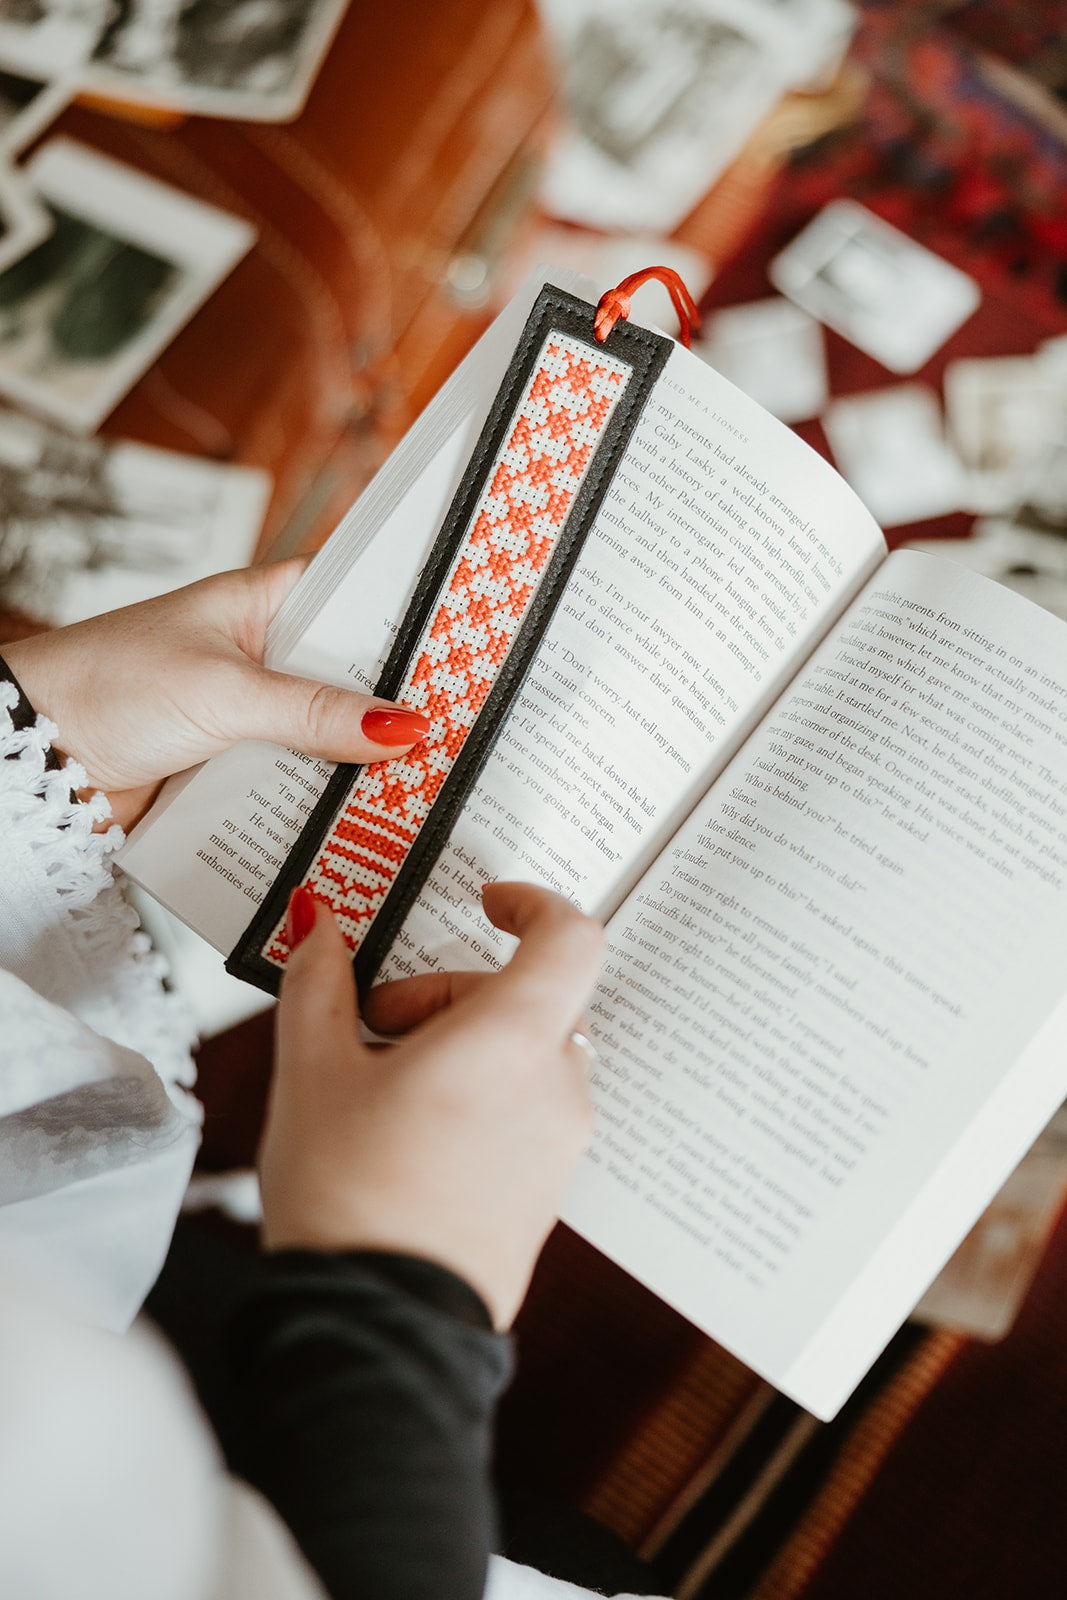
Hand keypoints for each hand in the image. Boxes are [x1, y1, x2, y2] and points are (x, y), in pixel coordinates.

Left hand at [2, 560, 430, 828]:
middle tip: (469, 734)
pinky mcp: (236, 773)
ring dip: (364, 769)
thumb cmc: (109, 685)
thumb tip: (403, 728)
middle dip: (400, 712)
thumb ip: (314, 713)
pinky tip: (370, 823)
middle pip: (355, 683)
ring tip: (435, 787)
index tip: (475, 648)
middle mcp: (266, 659)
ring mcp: (253, 719)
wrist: (34, 756)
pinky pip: (297, 788)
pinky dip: (324, 806)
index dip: (414, 622)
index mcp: (265, 606)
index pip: (358, 599)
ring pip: (331, 743)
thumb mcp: (224, 691)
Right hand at [259, 882, 604, 1328]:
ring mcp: (560, 1142)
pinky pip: (526, 1107)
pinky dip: (479, 1093)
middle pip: (526, 995)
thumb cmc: (348, 1200)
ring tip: (381, 1090)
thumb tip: (320, 931)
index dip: (531, 902)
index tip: (486, 902)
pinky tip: (408, 1134)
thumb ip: (319, 982)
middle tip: (373, 1028)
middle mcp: (554, 1087)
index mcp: (510, 1042)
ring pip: (524, 1053)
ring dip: (461, 1045)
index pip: (569, 935)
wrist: (375, 1327)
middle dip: (448, 994)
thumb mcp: (309, 1070)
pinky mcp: (548, 1186)